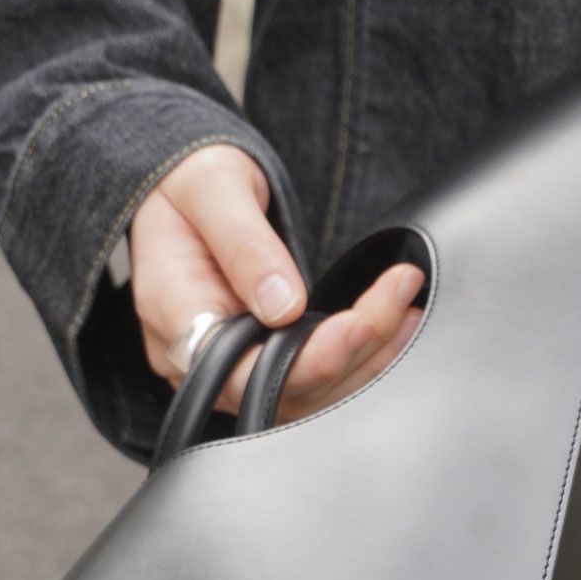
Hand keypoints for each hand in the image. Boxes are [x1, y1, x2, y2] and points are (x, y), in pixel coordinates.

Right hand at [130, 144, 423, 422]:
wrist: (183, 190)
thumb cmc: (187, 185)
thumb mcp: (212, 189)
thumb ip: (244, 245)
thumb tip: (283, 305)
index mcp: (174, 315)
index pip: (244, 372)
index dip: (310, 361)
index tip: (361, 323)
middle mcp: (199, 358)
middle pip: (287, 390)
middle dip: (355, 350)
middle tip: (399, 298)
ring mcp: (231, 368)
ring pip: (309, 394)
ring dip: (367, 360)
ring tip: (405, 310)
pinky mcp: (259, 364)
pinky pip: (314, 381)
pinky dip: (360, 358)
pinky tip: (393, 328)